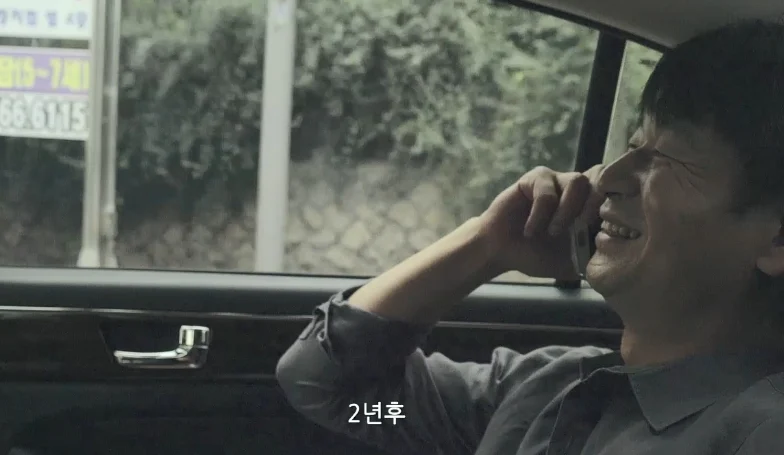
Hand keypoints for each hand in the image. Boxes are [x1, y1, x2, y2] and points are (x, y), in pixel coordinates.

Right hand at [478, 165, 604, 279]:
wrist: (501, 250)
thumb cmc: (536, 255)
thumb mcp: (571, 263)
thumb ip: (592, 260)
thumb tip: (620, 264)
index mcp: (589, 206)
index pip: (614, 193)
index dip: (616, 206)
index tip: (607, 230)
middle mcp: (576, 189)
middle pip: (601, 177)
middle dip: (597, 202)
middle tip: (585, 225)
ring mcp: (556, 181)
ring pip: (577, 181)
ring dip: (567, 210)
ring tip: (553, 232)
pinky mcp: (535, 178)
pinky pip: (546, 191)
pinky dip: (540, 214)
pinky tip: (531, 231)